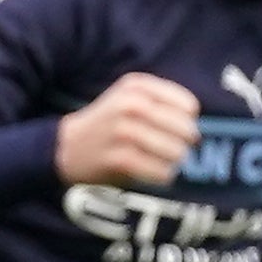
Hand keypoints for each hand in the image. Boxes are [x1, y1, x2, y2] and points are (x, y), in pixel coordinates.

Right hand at [54, 72, 200, 187]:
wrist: (65, 146)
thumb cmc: (107, 123)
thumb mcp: (129, 97)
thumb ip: (163, 101)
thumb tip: (196, 126)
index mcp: (137, 85)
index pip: (188, 106)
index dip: (187, 122)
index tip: (174, 130)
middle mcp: (131, 104)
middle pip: (185, 130)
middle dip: (183, 144)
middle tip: (173, 151)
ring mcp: (124, 131)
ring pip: (175, 152)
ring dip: (173, 162)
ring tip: (163, 162)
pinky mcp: (119, 158)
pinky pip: (160, 171)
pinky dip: (162, 176)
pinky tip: (154, 173)